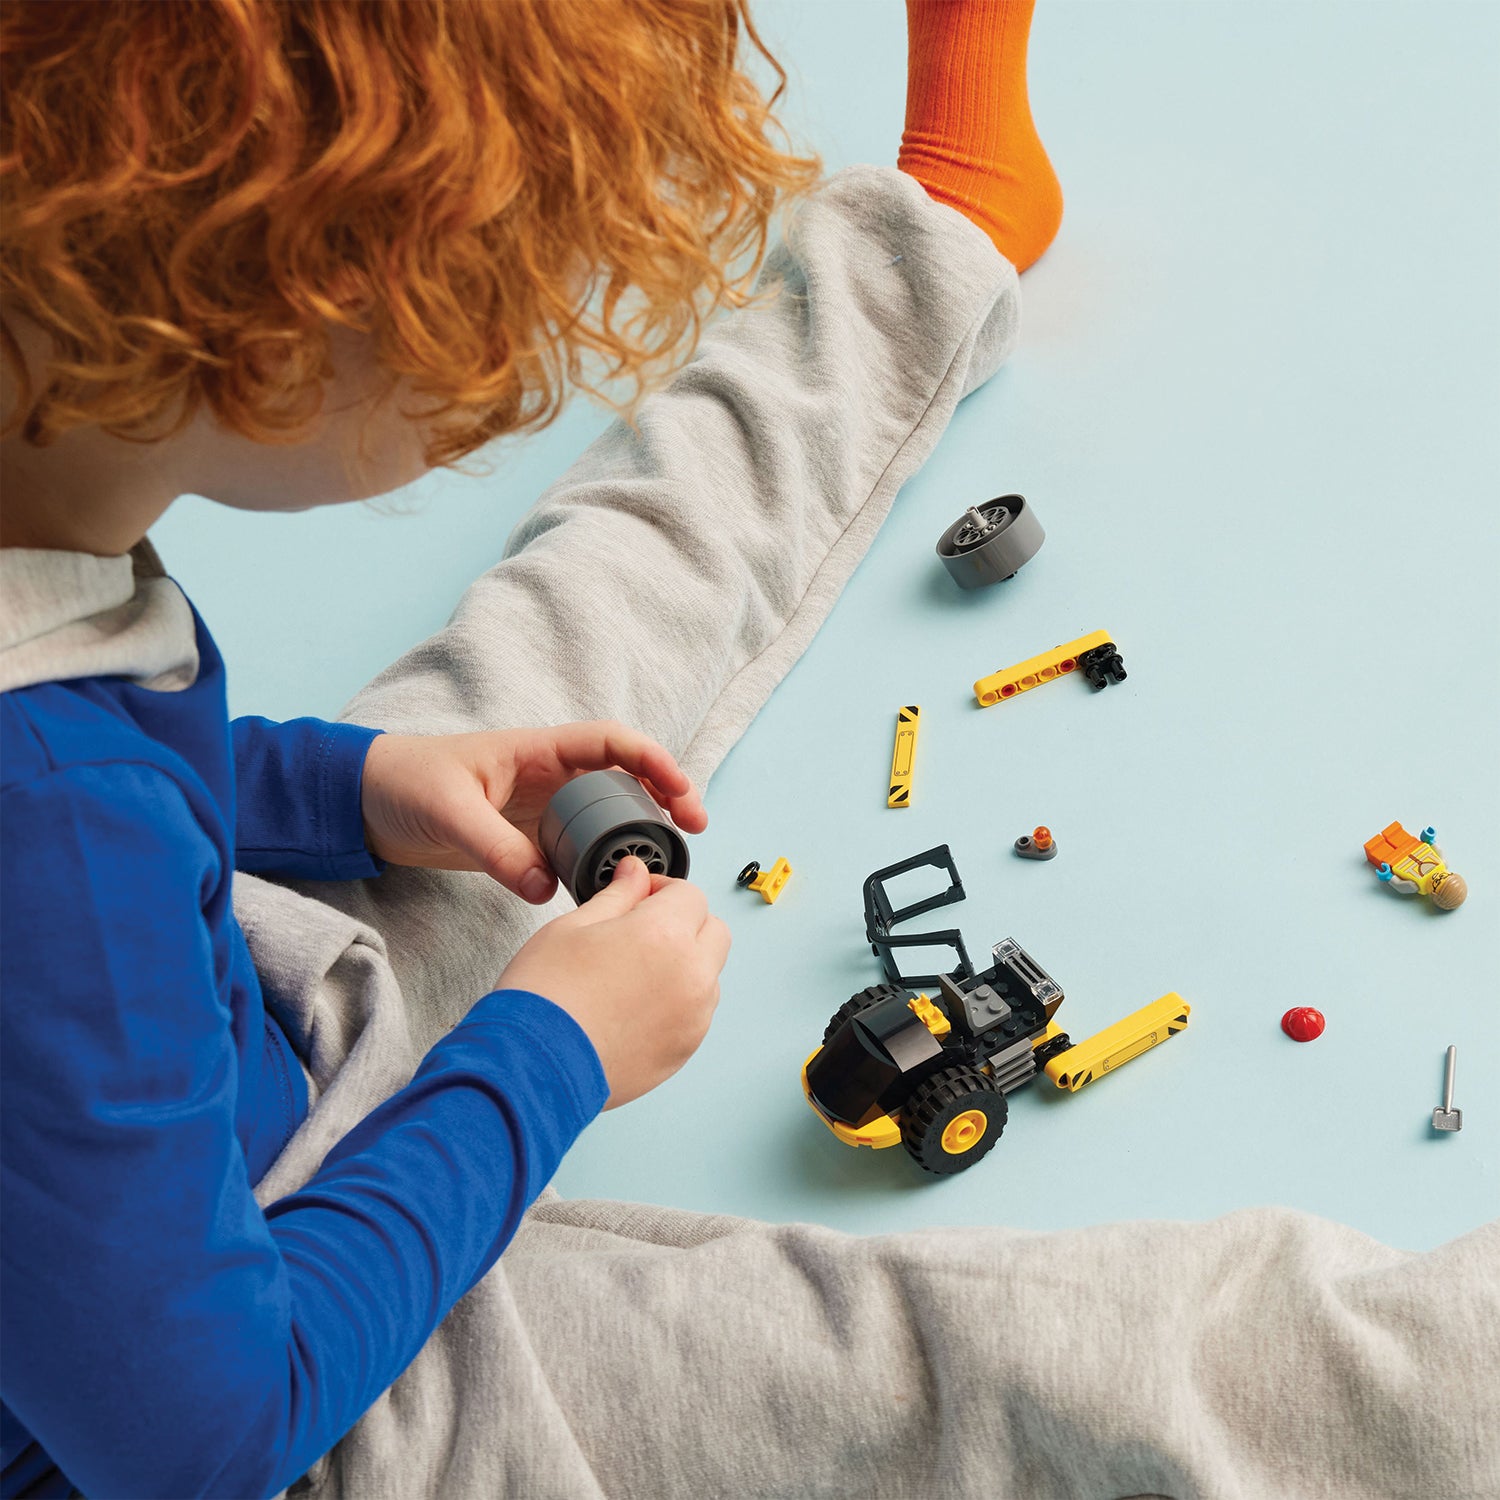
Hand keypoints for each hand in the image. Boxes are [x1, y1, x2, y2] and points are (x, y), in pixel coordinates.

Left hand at [360, 721, 705, 902]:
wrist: (364, 803)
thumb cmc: (403, 784)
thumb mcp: (450, 812)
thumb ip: (497, 849)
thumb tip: (544, 887)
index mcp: (537, 750)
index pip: (611, 743)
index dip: (652, 759)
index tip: (680, 789)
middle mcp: (548, 776)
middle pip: (624, 778)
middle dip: (664, 796)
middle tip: (692, 830)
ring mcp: (540, 809)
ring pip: (606, 815)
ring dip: (637, 831)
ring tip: (664, 860)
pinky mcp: (526, 840)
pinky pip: (576, 849)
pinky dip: (599, 863)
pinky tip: (611, 887)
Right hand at [498, 856, 729, 1107]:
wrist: (531, 1068)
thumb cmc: (544, 997)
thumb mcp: (573, 926)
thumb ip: (617, 895)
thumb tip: (635, 872)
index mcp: (666, 935)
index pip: (690, 895)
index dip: (662, 890)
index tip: (638, 898)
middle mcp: (691, 976)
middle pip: (713, 931)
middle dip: (684, 923)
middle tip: (640, 931)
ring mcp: (693, 1018)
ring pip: (709, 974)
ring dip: (685, 963)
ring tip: (632, 975)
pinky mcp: (684, 1051)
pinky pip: (696, 1013)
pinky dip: (677, 1002)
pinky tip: (633, 1007)